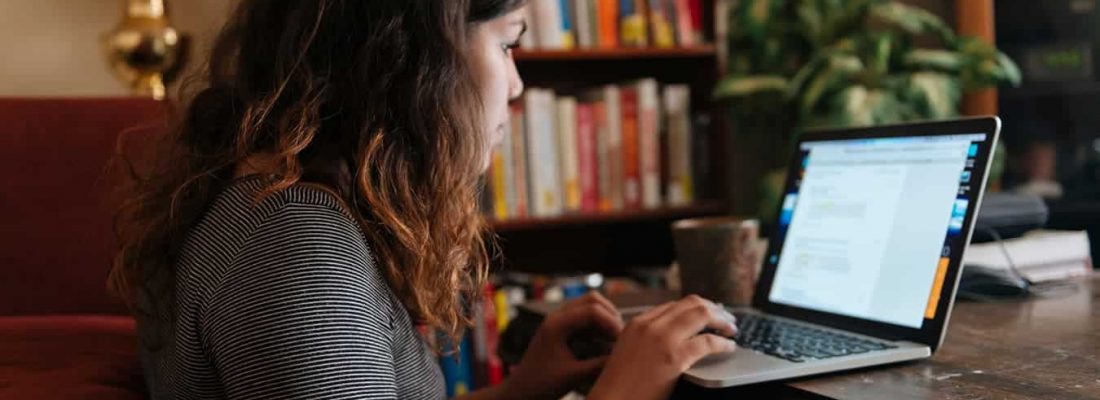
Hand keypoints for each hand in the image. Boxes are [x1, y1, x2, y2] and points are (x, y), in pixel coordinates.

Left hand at [502, 292, 624, 399]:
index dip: (611, 322)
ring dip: (604, 320)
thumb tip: (623, 357)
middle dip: (610, 315)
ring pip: (589, 308)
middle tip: (620, 336)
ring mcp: (559, 322)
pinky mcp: (562, 331)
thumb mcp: (573, 376)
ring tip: (614, 340)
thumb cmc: (540, 385)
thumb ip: (599, 365)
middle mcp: (557, 317)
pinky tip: (602, 344)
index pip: (592, 309)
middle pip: (592, 300)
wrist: (519, 393)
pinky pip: (584, 320)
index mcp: (557, 324)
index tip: (621, 341)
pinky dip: (597, 328)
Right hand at [587, 295, 737, 399]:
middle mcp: (650, 325)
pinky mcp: (674, 357)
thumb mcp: (628, 351)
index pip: (674, 305)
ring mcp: (662, 339)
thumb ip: (646, 340)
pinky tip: (729, 347)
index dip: (696, 307)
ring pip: (702, 314)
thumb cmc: (618, 385)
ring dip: (722, 319)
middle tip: (726, 318)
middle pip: (691, 303)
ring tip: (731, 328)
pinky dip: (723, 342)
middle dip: (713, 308)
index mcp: (637, 323)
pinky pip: (708, 341)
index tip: (709, 314)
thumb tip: (672, 338)